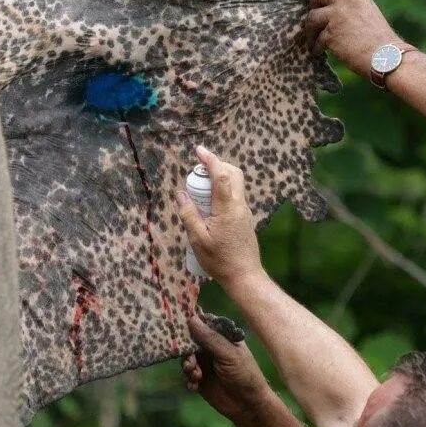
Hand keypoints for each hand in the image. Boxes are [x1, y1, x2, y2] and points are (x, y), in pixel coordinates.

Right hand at [176, 145, 264, 288]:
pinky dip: (222, 190)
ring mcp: (244, 211)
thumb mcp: (198, 239)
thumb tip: (180, 194)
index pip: (221, 175)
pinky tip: (209, 205)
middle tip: (198, 170)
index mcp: (227, 208)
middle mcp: (239, 205)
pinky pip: (234, 196)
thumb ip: (189, 214)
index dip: (210, 159)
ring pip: (235, 184)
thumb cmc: (220, 260)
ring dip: (219, 178)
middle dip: (216, 165)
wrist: (244, 276)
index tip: (198, 150)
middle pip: (233, 173)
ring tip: (200, 188)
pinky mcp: (245, 218)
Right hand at [182, 315, 272, 422]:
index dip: (189, 323)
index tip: (176, 324)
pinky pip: (187, 375)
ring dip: (188, 366)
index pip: (202, 323)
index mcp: (221, 337)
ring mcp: (205, 363)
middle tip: (190, 361)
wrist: (248, 404)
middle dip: (186, 351)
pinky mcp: (200, 379)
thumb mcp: (229, 354)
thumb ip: (210, 337)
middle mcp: (211, 348)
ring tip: (196, 375)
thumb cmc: (245, 374)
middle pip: (189, 341)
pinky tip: (196, 385)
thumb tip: (192, 319)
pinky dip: (189, 379)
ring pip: (186, 358)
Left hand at [303, 0, 406, 79]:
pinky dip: (316, 47)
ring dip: (310, 32)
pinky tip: (319, 53)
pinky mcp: (331, 34)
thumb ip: (352, 10)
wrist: (387, 59)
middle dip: (312, 5)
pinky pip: (316, 39)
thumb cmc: (381, 45)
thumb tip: (333, 14)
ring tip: (313, 42)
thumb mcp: (369, 17)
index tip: (321, 9)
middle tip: (313, 20)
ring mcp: (338, 17)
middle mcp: (347, 2)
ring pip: (312, 18)